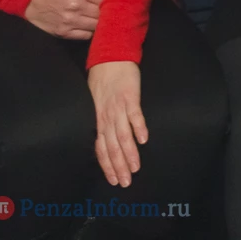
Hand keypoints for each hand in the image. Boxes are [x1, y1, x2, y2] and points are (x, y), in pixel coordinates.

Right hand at [25, 0, 106, 38]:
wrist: (32, 3)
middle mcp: (76, 6)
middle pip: (103, 12)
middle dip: (106, 10)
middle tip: (105, 8)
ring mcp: (70, 21)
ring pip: (97, 24)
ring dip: (99, 21)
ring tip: (96, 16)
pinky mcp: (65, 33)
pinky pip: (87, 35)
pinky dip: (90, 31)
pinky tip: (88, 24)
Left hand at [87, 61, 146, 187]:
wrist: (111, 56)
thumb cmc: (103, 79)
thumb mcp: (96, 101)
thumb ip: (102, 119)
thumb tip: (104, 137)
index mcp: (99, 119)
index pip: (101, 148)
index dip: (107, 165)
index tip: (113, 180)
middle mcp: (107, 117)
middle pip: (112, 147)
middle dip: (118, 166)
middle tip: (124, 183)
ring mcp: (119, 108)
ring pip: (122, 136)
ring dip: (128, 154)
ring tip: (135, 169)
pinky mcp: (131, 97)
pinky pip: (134, 115)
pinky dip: (139, 127)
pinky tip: (144, 140)